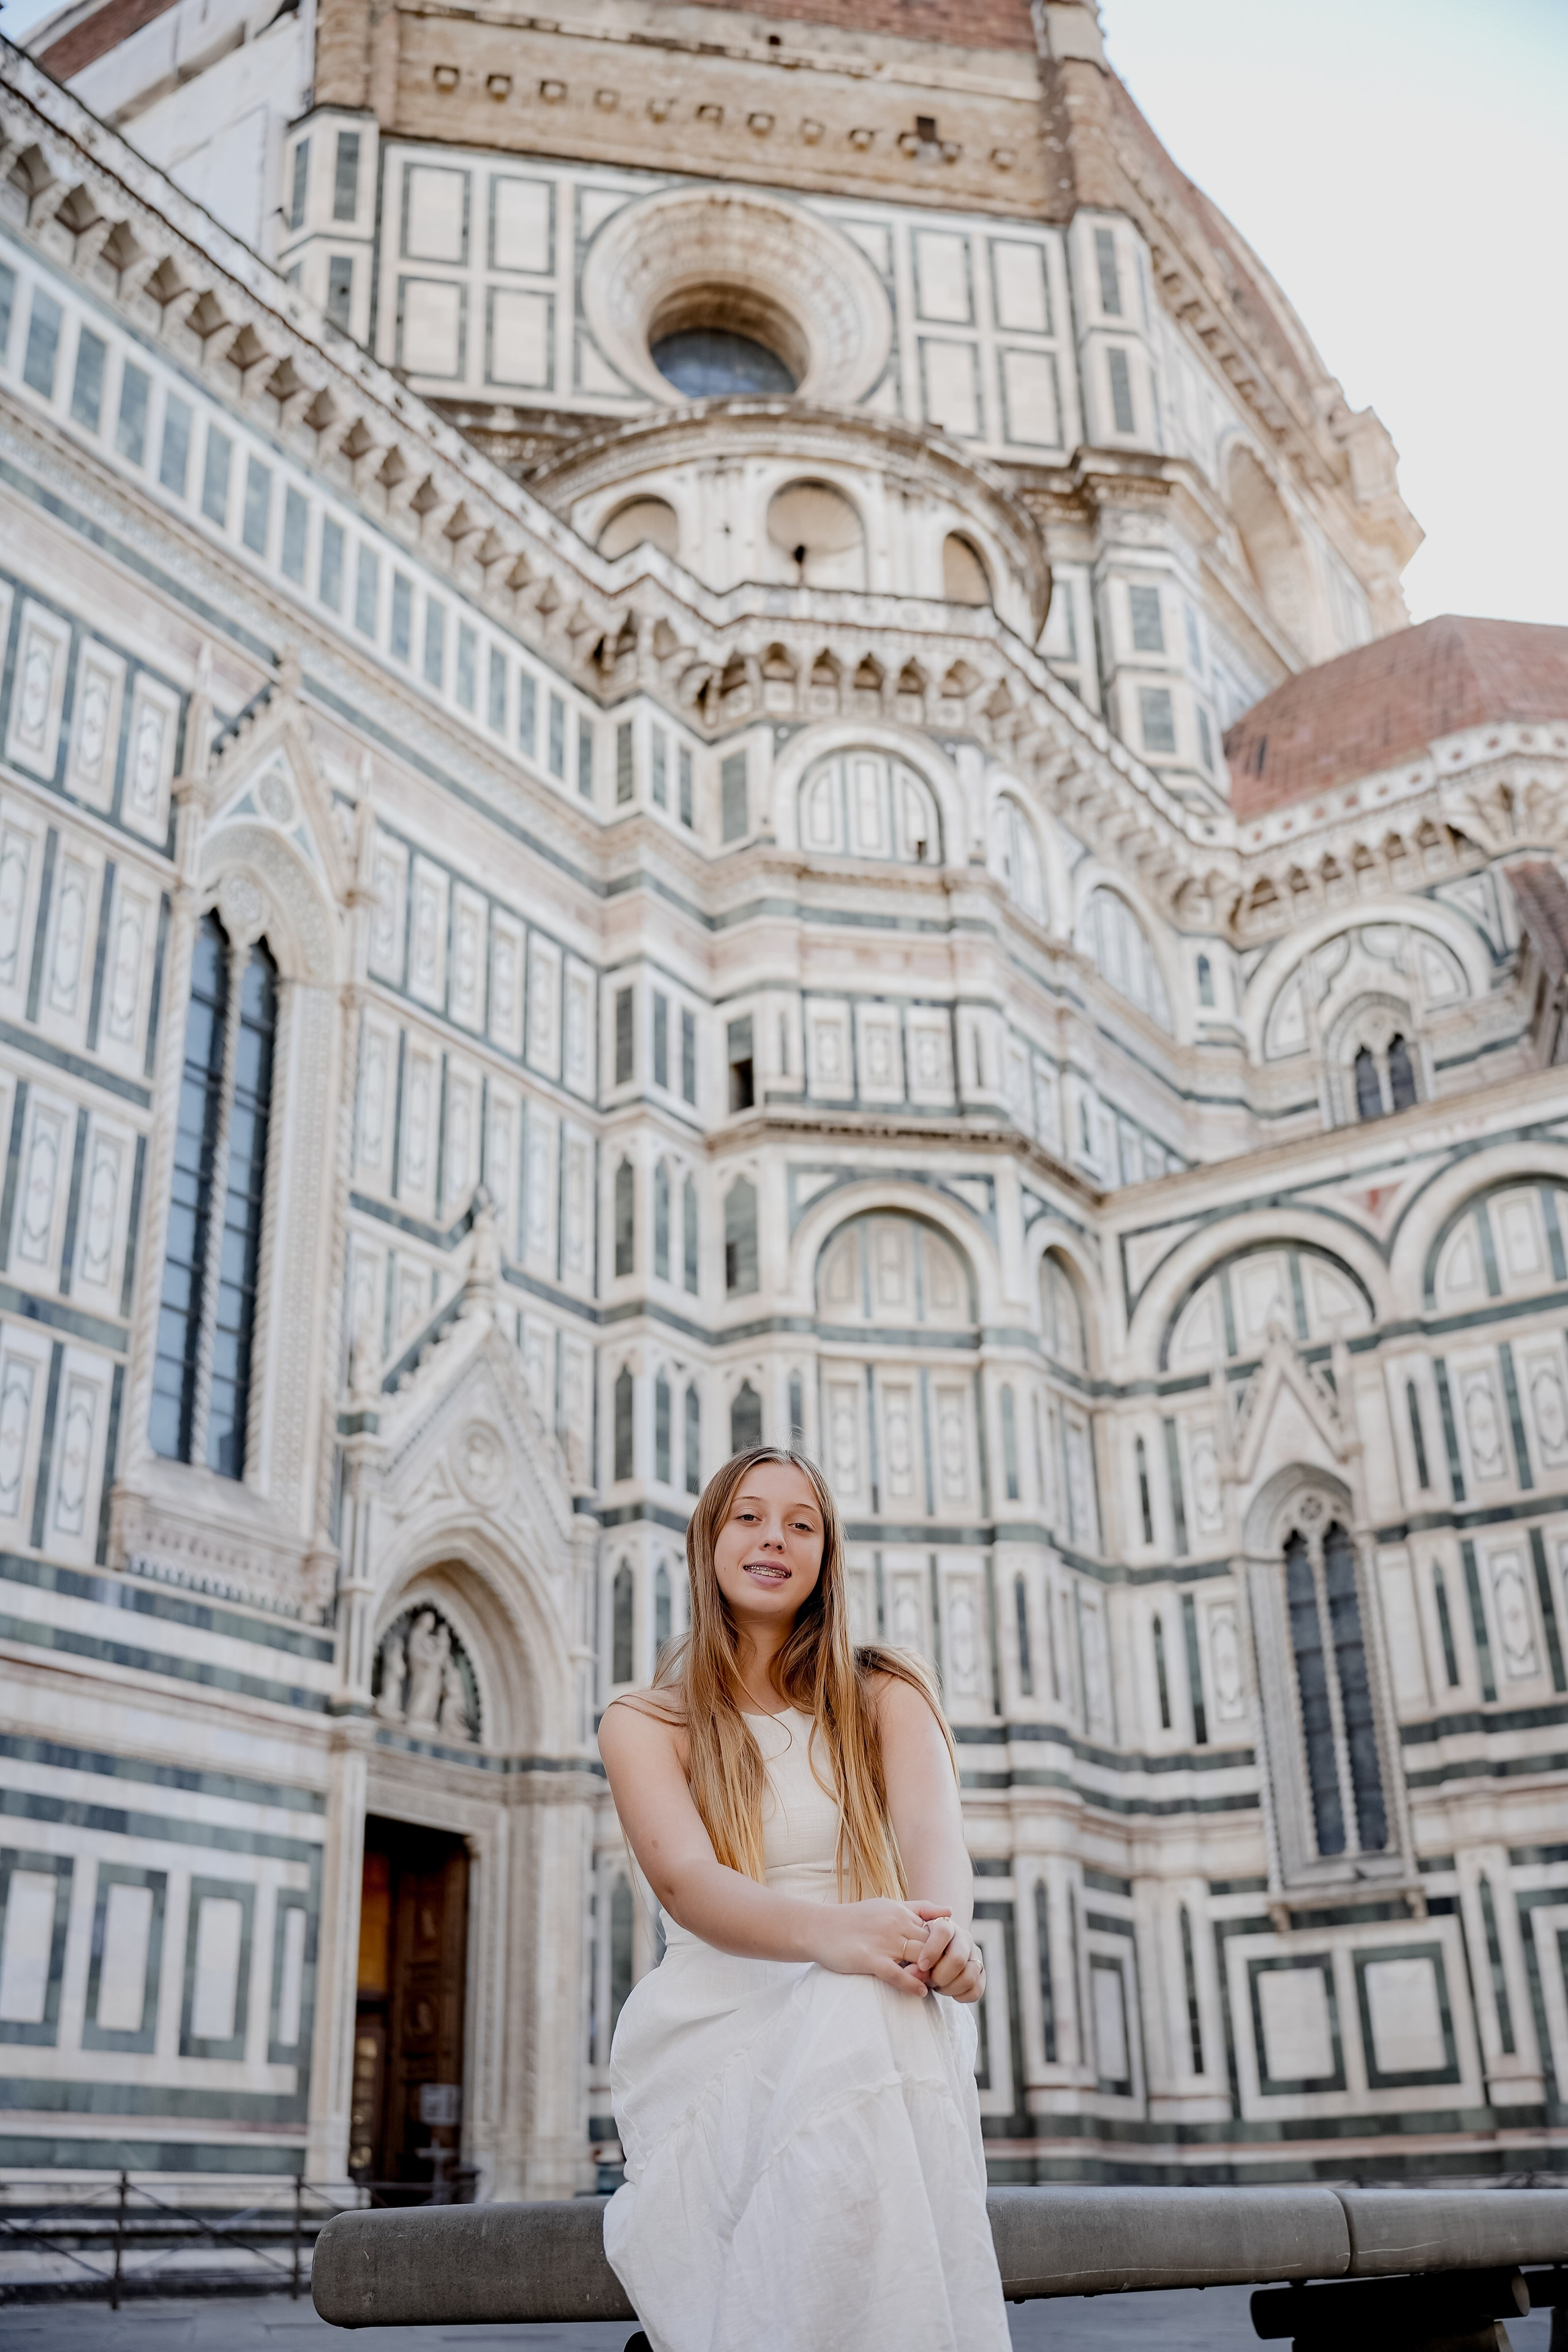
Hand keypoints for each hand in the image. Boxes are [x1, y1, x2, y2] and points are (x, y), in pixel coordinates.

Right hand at [810, 1899, 953, 1995]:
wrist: (819, 1927)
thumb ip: (919, 1908)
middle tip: (947, 1977)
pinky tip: (920, 1992)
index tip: (947, 1960)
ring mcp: (882, 1941)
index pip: (937, 1929)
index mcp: (901, 1911)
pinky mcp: (868, 1958)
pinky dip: (911, 1984)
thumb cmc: (855, 1919)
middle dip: (942, 1961)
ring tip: (936, 1986)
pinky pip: (896, 1974)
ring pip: (919, 1958)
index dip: (946, 1947)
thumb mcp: (888, 1905)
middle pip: (933, 1944)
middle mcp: (895, 1923)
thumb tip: (950, 1911)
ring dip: (931, 1974)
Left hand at [906, 1906, 985, 2003]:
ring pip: (969, 1976)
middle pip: (958, 1958)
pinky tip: (950, 1992)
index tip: (921, 1965)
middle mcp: (964, 1938)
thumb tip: (913, 1972)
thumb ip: (911, 1957)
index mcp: (946, 1925)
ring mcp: (975, 1955)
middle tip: (930, 1980)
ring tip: (939, 1986)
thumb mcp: (913, 1945)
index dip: (932, 1950)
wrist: (936, 1950)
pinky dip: (962, 1996)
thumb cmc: (920, 1948)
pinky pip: (977, 1990)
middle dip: (940, 1975)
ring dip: (950, 1987)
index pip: (943, 1931)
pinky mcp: (981, 1973)